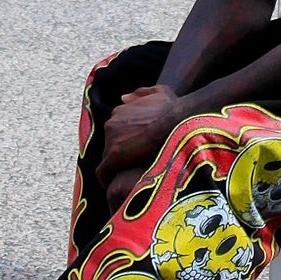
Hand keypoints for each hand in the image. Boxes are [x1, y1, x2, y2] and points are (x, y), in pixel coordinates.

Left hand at [98, 84, 181, 209]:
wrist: (177, 122)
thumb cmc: (173, 108)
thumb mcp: (159, 92)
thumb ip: (140, 93)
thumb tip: (122, 98)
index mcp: (120, 110)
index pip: (116, 130)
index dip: (125, 141)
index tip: (134, 150)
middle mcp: (111, 123)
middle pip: (111, 144)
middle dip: (121, 154)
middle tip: (133, 166)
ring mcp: (111, 140)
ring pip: (108, 158)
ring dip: (117, 167)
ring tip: (128, 179)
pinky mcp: (114, 157)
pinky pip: (103, 172)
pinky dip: (107, 179)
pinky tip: (115, 188)